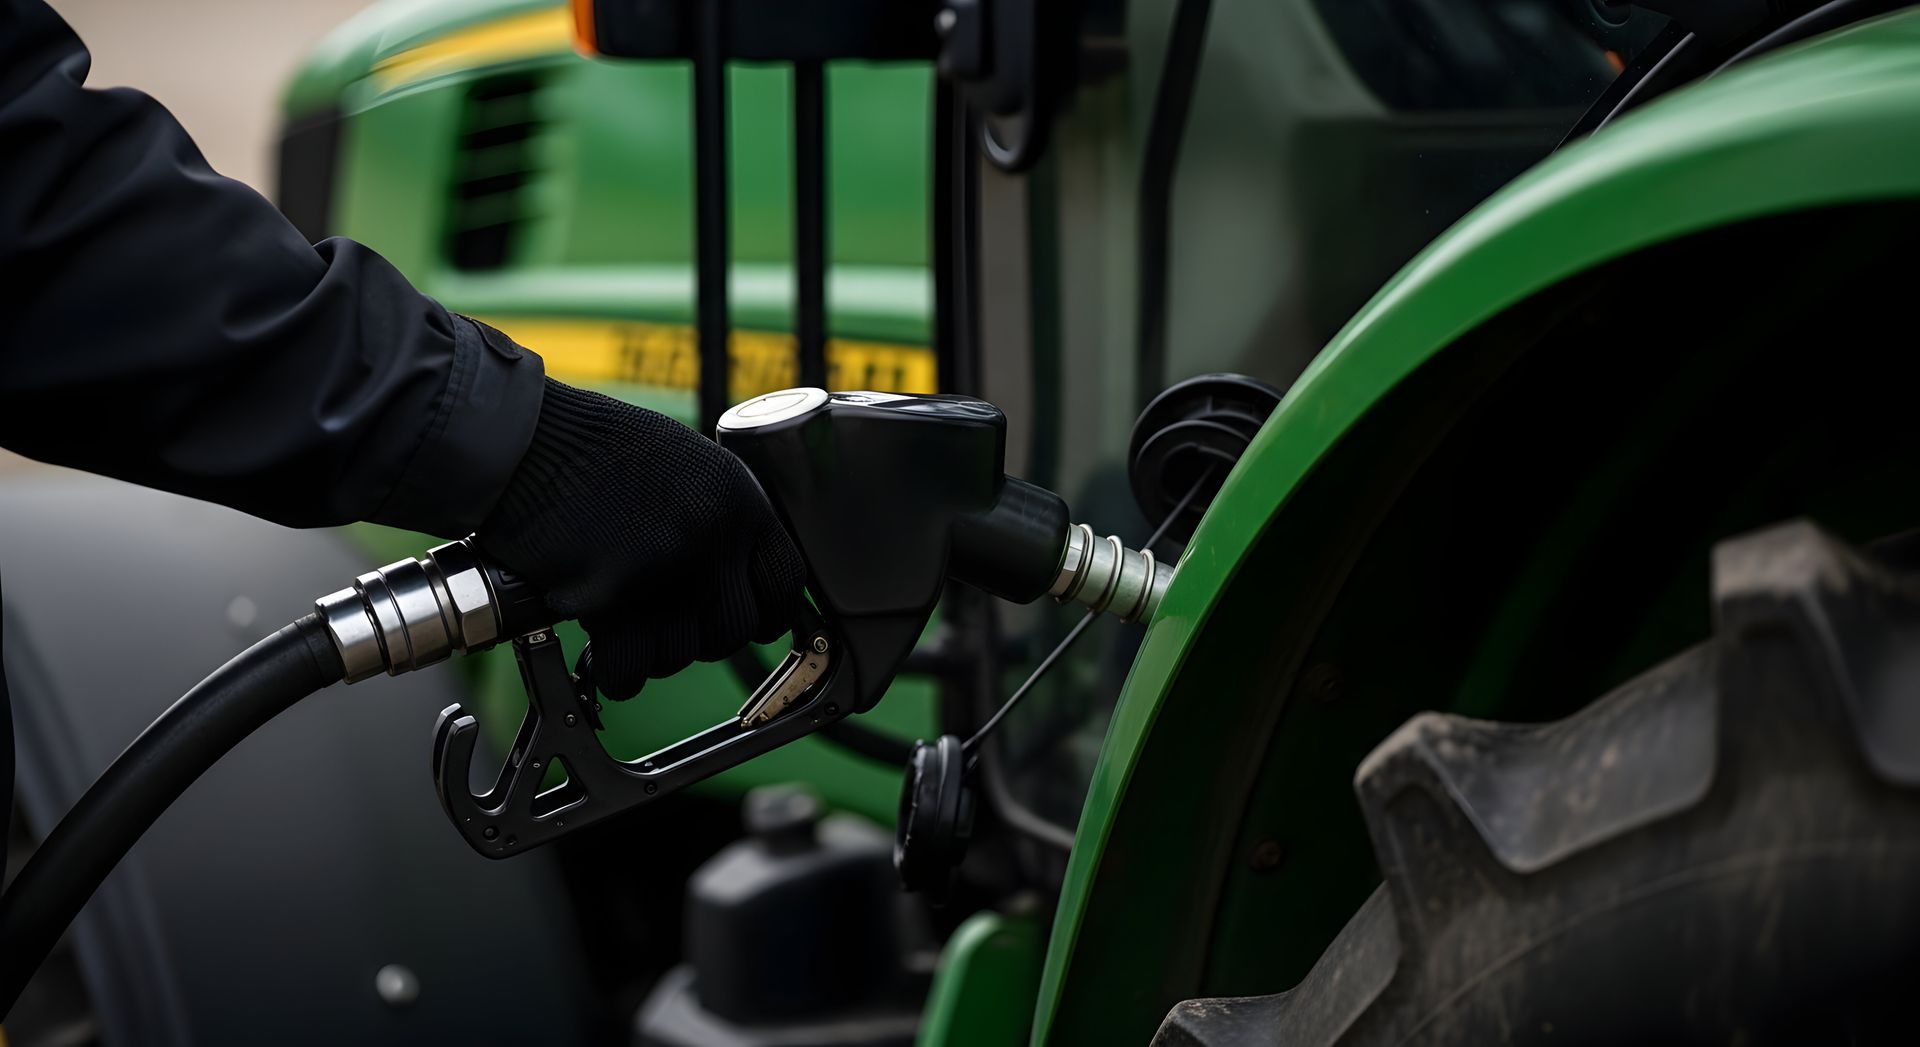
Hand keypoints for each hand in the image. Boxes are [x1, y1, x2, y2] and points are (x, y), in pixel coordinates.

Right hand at [476, 379, 806, 698]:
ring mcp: (663, 568)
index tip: (749, 621)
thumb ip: (721, 517)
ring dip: (656, 655)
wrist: (523, 439)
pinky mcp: (610, 597)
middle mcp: (712, 534)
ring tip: (630, 627)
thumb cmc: (595, 447)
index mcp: (738, 498)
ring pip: (682, 655)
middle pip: (734, 629)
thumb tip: (743, 575)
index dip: (766, 612)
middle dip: (703, 638)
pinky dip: (619, 674)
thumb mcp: (687, 463)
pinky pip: (630, 667)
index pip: (786, 583)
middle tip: (671, 624)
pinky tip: (606, 658)